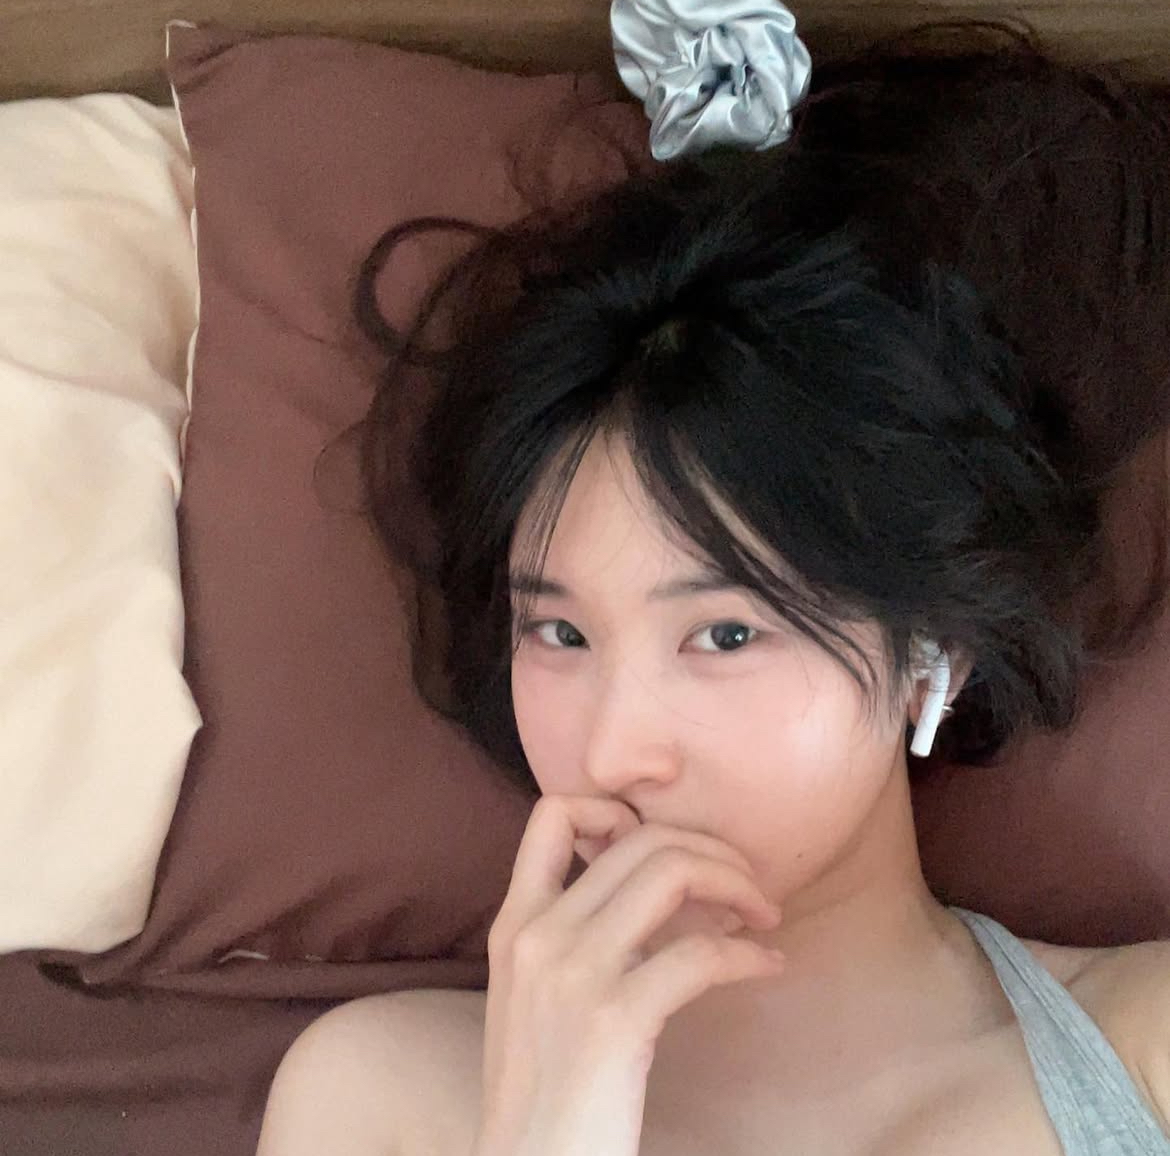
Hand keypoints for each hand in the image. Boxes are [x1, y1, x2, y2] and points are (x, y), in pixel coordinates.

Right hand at [471, 794, 784, 1155]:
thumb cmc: (546, 1090)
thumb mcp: (537, 998)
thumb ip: (577, 937)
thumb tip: (664, 893)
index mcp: (515, 924)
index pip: (553, 814)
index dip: (616, 808)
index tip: (666, 846)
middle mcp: (539, 934)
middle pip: (640, 838)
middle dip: (711, 849)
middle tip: (748, 886)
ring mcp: (573, 973)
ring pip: (672, 872)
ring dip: (736, 883)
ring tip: (763, 914)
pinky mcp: (614, 1019)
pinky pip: (701, 954)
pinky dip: (749, 955)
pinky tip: (770, 966)